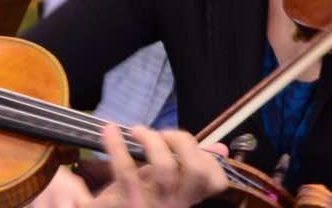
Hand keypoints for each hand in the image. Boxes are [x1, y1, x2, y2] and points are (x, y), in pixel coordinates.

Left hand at [28, 124, 225, 207]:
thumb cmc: (138, 200)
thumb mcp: (165, 185)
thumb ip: (188, 167)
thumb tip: (221, 148)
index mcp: (185, 197)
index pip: (216, 182)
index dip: (211, 160)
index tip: (192, 146)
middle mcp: (174, 203)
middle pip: (195, 170)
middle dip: (182, 141)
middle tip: (162, 133)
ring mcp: (151, 205)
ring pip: (165, 168)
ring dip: (152, 140)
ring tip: (137, 130)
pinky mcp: (126, 204)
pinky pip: (125, 171)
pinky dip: (116, 146)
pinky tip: (110, 131)